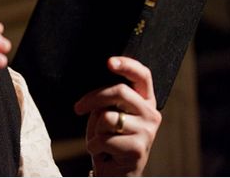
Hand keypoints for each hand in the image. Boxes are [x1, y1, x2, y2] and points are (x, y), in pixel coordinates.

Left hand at [74, 57, 161, 175]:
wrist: (115, 172)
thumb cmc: (109, 138)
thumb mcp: (108, 113)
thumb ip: (108, 100)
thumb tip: (97, 92)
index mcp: (145, 101)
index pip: (143, 76)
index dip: (128, 65)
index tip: (110, 62)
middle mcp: (151, 114)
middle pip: (119, 91)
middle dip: (92, 98)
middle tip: (77, 108)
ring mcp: (148, 132)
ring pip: (108, 117)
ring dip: (95, 129)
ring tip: (101, 140)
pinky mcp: (138, 150)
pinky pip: (104, 138)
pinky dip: (95, 145)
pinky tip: (104, 153)